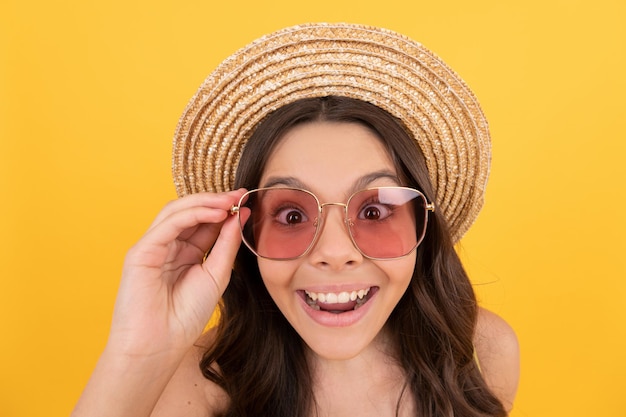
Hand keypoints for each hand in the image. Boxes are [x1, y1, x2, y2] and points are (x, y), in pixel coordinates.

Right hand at [106, 189, 248, 358]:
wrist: (160, 345)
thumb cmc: (186, 315)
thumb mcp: (216, 274)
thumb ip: (226, 244)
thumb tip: (240, 214)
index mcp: (185, 252)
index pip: (203, 222)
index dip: (223, 209)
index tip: (246, 199)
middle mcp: (168, 246)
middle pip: (190, 212)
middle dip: (215, 201)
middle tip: (239, 194)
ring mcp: (153, 247)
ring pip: (176, 212)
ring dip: (204, 202)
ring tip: (229, 200)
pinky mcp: (141, 251)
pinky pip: (167, 225)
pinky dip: (191, 214)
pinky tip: (214, 213)